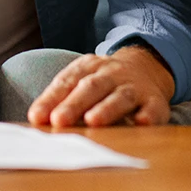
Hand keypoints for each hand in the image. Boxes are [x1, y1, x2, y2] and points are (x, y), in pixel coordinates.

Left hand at [28, 45, 173, 127]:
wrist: (146, 67)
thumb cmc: (104, 82)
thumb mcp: (81, 80)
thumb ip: (60, 98)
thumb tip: (36, 119)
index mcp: (89, 67)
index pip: (67, 80)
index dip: (51, 98)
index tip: (37, 117)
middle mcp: (111, 74)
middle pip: (92, 87)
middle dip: (74, 104)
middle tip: (59, 120)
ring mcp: (134, 86)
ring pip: (121, 96)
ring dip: (107, 109)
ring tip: (93, 121)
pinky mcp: (155, 101)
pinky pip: (153, 107)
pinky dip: (148, 115)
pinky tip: (141, 123)